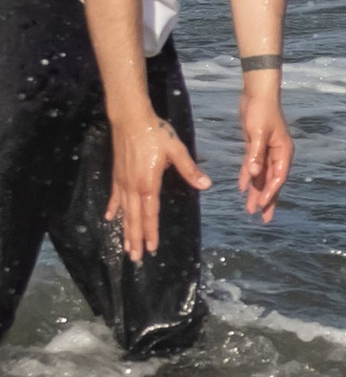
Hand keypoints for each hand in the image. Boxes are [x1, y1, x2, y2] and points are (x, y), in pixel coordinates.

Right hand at [109, 116, 210, 260]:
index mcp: (148, 184)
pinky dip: (113, 209)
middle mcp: (133, 187)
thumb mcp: (177, 150)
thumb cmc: (155, 133)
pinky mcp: (117, 175)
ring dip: (125, 230)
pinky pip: (114, 197)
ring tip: (125, 247)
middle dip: (135, 239)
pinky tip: (109, 219)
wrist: (130, 118)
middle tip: (135, 258)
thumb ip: (190, 170)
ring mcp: (122, 182)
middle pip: (135, 218)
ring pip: (123, 212)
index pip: (150, 214)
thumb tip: (206, 185)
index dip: (150, 232)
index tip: (151, 248)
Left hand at [238, 82, 294, 223]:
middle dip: (267, 200)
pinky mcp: (256, 146)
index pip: (278, 177)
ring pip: (262, 177)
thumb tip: (255, 175)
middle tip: (264, 219)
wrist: (258, 94)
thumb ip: (256, 155)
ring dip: (256, 192)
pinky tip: (243, 189)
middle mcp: (278, 154)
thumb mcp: (258, 133)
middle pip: (273, 181)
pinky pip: (253, 167)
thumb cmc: (261, 111)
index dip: (271, 192)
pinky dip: (248, 177)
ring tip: (251, 209)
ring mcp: (267, 151)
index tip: (263, 206)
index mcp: (284, 151)